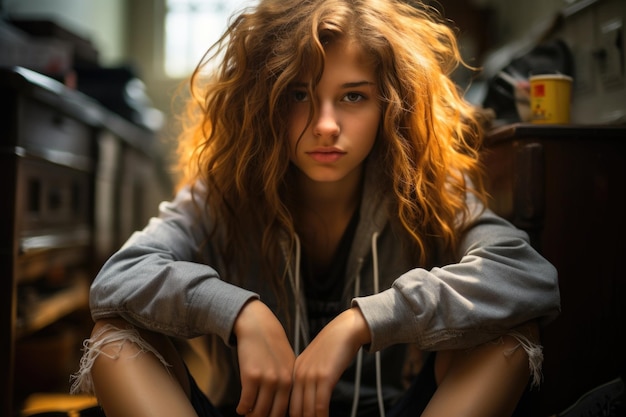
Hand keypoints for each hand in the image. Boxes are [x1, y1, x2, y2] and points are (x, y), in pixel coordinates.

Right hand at [233, 300, 294, 416]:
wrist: (257, 325)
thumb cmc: (270, 345)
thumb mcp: (286, 362)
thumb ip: (287, 382)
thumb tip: (282, 406)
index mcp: (293, 379)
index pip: (288, 409)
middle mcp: (283, 381)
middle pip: (274, 414)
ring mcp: (268, 379)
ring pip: (259, 412)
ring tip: (247, 415)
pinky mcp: (252, 376)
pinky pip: (246, 403)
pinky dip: (242, 409)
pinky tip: (240, 408)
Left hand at [289, 307, 370, 416]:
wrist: (344, 331)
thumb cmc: (333, 348)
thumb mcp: (313, 363)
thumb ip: (307, 378)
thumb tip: (307, 400)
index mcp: (294, 372)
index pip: (288, 403)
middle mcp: (299, 375)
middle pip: (295, 410)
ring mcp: (311, 376)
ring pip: (308, 410)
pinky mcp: (325, 377)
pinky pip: (321, 405)